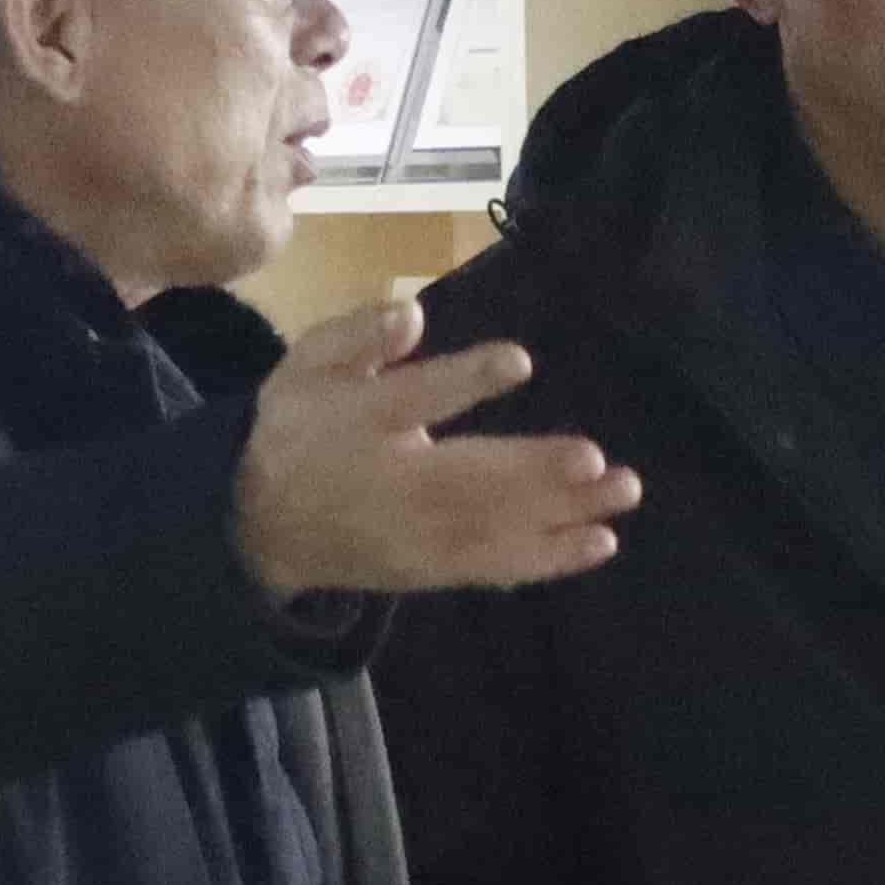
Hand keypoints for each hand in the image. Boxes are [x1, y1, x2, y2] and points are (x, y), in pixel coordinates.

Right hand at [231, 293, 638, 601]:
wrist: (263, 526)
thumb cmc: (302, 430)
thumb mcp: (306, 367)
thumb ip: (353, 337)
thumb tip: (413, 314)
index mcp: (357, 423)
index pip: (410, 401)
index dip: (462, 383)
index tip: (518, 361)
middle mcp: (390, 485)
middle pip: (464, 480)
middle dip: (531, 472)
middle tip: (597, 460)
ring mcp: (415, 536)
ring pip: (491, 529)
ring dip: (562, 515)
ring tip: (622, 492)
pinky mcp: (432, 569)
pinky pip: (493, 568)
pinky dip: (547, 560)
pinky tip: (600, 542)